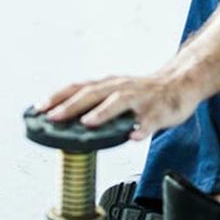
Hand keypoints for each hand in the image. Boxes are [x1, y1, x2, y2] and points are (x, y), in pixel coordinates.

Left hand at [40, 73, 197, 141]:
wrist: (181, 83)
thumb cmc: (144, 91)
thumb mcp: (116, 91)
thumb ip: (94, 102)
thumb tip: (63, 116)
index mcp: (109, 85)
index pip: (78, 87)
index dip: (58, 96)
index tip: (39, 108)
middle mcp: (121, 88)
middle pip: (94, 94)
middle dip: (72, 106)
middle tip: (54, 117)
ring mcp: (140, 99)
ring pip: (120, 102)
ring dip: (103, 112)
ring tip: (88, 123)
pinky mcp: (158, 112)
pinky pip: (149, 122)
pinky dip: (141, 129)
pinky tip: (134, 136)